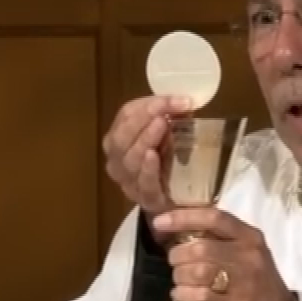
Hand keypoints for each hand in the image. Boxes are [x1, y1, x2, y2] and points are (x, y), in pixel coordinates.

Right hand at [102, 95, 192, 222]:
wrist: (173, 201)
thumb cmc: (166, 161)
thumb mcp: (166, 135)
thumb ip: (171, 118)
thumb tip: (185, 102)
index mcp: (118, 138)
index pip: (126, 115)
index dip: (149, 104)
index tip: (178, 99)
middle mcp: (116, 160)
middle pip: (122, 136)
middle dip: (144, 118)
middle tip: (165, 111)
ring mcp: (127, 181)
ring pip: (129, 158)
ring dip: (145, 139)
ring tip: (161, 125)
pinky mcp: (145, 199)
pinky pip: (143, 183)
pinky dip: (147, 168)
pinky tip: (153, 156)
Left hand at [153, 206, 297, 300]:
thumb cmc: (253, 277)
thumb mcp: (244, 250)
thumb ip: (217, 238)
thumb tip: (174, 228)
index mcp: (248, 236)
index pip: (214, 217)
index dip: (183, 217)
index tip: (160, 222)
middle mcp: (248, 255)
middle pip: (200, 248)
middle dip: (178, 255)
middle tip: (174, 261)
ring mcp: (243, 281)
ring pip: (197, 271)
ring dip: (179, 275)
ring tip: (179, 279)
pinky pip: (200, 296)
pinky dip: (183, 294)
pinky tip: (181, 294)